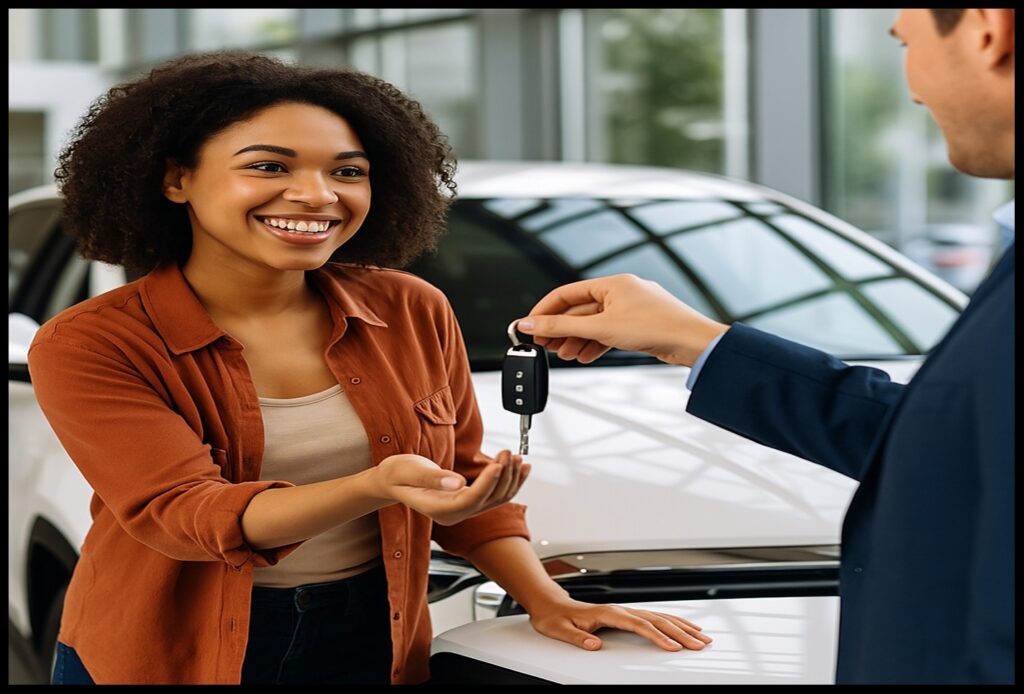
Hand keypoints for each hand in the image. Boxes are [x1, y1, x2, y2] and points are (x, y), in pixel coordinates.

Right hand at [373, 450, 529, 525]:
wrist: (393, 481)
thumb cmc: (397, 474)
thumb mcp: (408, 471)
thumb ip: (432, 478)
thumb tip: (458, 483)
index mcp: (439, 509)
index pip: (471, 499)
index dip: (488, 482)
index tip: (498, 463)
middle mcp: (454, 513)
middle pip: (488, 499)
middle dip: (503, 476)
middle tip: (508, 452)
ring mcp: (463, 509)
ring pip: (496, 498)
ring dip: (510, 478)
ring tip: (516, 457)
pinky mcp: (469, 500)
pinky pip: (495, 495)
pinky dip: (509, 481)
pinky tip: (520, 468)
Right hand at [516, 274, 728, 366]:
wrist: (693, 343)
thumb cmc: (657, 327)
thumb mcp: (600, 328)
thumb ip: (561, 328)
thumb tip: (530, 324)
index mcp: (611, 283)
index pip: (566, 293)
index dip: (544, 311)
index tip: (528, 326)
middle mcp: (621, 292)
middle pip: (580, 310)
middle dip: (561, 330)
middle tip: (543, 345)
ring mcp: (631, 309)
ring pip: (594, 323)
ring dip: (577, 340)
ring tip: (564, 354)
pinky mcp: (639, 325)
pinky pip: (609, 332)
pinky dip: (595, 343)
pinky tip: (586, 355)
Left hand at [527, 596, 712, 651]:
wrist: (550, 604)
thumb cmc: (555, 617)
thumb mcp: (560, 630)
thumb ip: (578, 637)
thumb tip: (595, 645)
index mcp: (607, 613)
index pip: (639, 626)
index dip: (658, 637)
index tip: (674, 647)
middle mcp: (620, 610)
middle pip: (656, 620)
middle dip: (680, 633)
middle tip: (700, 644)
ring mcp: (624, 611)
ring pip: (659, 617)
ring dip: (681, 626)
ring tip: (701, 636)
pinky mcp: (625, 615)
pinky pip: (653, 618)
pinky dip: (671, 622)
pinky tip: (682, 627)